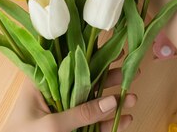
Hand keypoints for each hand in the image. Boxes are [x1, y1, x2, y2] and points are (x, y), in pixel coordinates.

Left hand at [2, 69, 136, 131]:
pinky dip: (107, 123)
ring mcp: (63, 113)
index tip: (116, 52)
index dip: (93, 56)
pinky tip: (125, 120)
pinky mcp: (70, 130)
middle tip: (133, 74)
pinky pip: (91, 124)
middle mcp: (54, 94)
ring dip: (114, 104)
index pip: (69, 63)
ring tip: (134, 100)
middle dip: (110, 80)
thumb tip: (112, 102)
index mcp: (42, 83)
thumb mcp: (50, 125)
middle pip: (86, 82)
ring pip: (92, 104)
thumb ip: (80, 114)